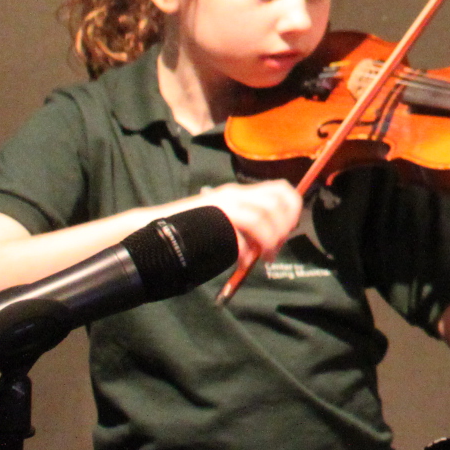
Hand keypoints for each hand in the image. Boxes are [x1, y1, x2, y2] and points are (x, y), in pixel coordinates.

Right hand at [177, 182, 303, 274]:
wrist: (156, 229)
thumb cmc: (192, 229)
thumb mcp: (224, 219)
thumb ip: (248, 225)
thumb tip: (274, 242)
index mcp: (240, 192)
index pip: (281, 189)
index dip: (292, 208)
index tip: (289, 230)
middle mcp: (234, 194)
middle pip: (276, 203)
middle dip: (284, 228)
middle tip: (275, 248)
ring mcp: (223, 206)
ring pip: (262, 217)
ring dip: (269, 240)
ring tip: (264, 258)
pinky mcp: (213, 221)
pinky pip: (241, 235)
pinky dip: (247, 251)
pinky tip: (242, 261)